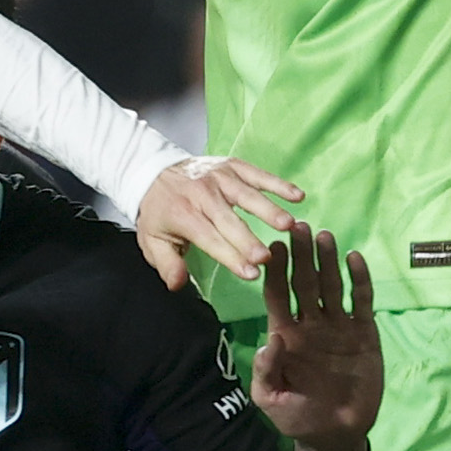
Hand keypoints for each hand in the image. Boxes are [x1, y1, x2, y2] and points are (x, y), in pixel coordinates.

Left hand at [132, 155, 304, 288]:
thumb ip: (167, 264)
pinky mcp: (231, 165)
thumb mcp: (153, 241)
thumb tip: (178, 285)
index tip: (251, 274)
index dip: (230, 256)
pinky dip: (277, 183)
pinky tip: (297, 196)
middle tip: (267, 257)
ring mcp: (218, 177)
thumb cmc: (161, 213)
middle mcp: (202, 194)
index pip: (209, 238)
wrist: (153, 171)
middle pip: (228, 219)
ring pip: (246, 194)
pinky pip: (256, 174)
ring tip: (289, 225)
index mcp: (183, 214)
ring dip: (268, 209)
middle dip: (247, 239)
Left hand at [250, 224, 379, 450]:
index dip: (276, 271)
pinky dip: (359, 280)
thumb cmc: (297, 416)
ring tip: (325, 235)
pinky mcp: (364, 335)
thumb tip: (271, 342)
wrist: (336, 435)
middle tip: (298, 226)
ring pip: (331, 286)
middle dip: (300, 255)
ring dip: (328, 261)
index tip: (272, 246)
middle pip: (303, 282)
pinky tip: (355, 258)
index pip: (277, 294)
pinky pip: (361, 302)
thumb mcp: (271, 399)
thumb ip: (267, 371)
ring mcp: (337, 327)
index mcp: (284, 333)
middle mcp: (309, 323)